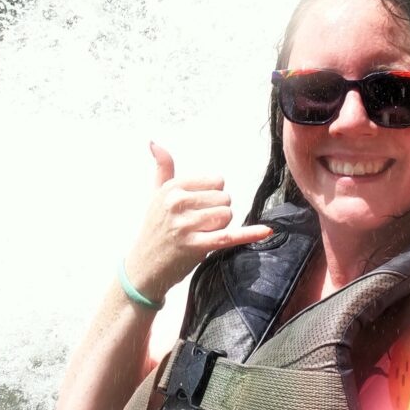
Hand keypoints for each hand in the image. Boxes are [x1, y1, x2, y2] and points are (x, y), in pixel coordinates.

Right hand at [123, 142, 272, 300]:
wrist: (143, 267)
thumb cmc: (154, 228)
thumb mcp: (155, 194)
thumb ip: (162, 167)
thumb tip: (154, 142)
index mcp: (172, 187)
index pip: (217, 181)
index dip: (214, 194)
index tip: (199, 206)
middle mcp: (177, 203)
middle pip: (225, 198)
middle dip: (218, 211)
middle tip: (199, 223)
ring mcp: (186, 225)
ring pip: (227, 215)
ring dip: (220, 226)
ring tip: (201, 233)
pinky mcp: (196, 246)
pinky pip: (229, 236)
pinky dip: (249, 234)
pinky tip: (265, 230)